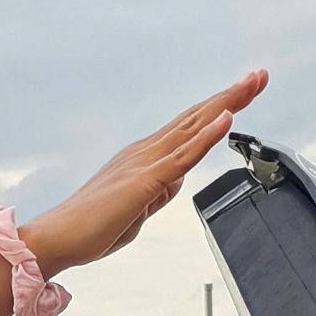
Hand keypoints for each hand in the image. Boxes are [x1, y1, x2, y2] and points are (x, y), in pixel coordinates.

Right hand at [20, 70, 268, 274]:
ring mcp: (145, 163)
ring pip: (194, 127)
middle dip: (231, 96)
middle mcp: (145, 152)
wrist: (55, 239)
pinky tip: (226, 119)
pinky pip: (183, 156)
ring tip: (252, 83)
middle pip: (197, 117)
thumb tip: (175, 182)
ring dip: (226, 104)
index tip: (242, 94)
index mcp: (143, 159)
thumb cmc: (89, 231)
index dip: (218, 109)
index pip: (189, 128)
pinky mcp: (144, 181)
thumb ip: (157, 195)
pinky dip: (207, 136)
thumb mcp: (136, 213)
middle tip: (260, 75)